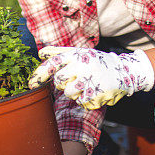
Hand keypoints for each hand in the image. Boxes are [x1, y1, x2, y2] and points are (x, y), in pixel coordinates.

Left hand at [28, 46, 154, 109]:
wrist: (124, 71)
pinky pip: (81, 102)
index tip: (31, 84)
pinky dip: (85, 99)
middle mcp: (82, 66)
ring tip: (85, 85)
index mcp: (77, 55)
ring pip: (69, 93)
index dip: (40, 74)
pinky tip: (93, 91)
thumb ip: (60, 53)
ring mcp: (90, 80)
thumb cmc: (96, 61)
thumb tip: (41, 53)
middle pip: (59, 81)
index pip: (53, 63)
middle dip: (62, 83)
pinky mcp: (97, 94)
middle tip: (73, 79)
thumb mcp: (79, 53)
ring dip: (74, 92)